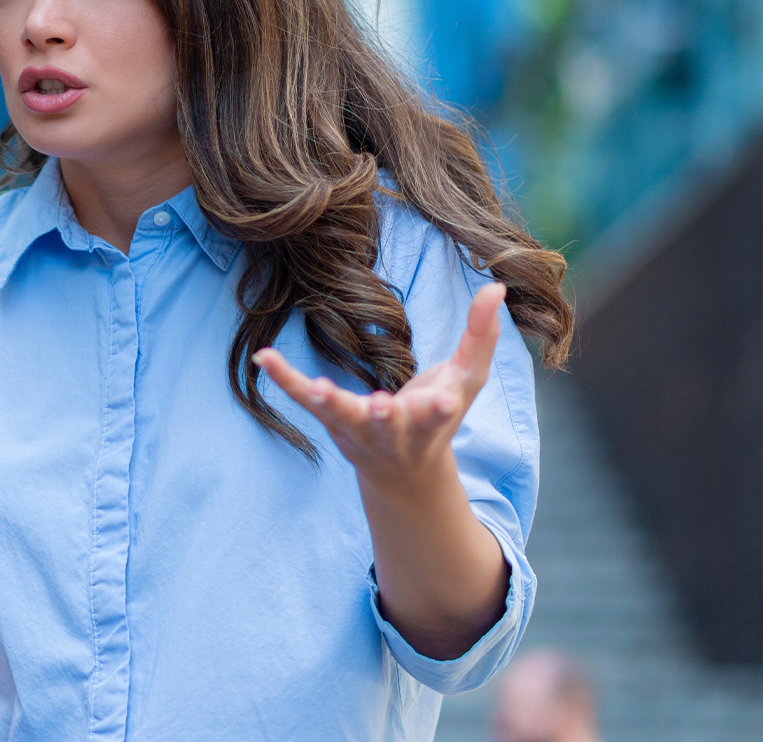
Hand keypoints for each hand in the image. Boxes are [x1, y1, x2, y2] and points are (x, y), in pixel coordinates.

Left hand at [253, 282, 505, 494]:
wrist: (403, 475)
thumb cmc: (438, 417)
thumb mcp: (466, 381)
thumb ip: (481, 335)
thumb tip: (498, 285)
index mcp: (433, 422)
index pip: (439, 416)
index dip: (439, 410)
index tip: (442, 403)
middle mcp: (395, 433)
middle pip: (390, 427)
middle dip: (386, 418)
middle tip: (382, 406)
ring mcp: (359, 430)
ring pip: (344, 418)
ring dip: (333, 404)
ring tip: (321, 389)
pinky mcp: (331, 421)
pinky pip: (304, 399)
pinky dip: (285, 379)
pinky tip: (264, 356)